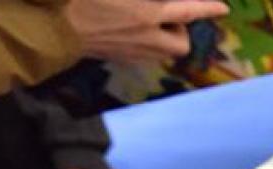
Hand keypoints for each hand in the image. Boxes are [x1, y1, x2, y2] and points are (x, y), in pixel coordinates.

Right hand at [66, 0, 228, 62]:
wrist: (50, 24)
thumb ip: (144, 1)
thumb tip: (155, 4)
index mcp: (145, 13)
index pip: (188, 10)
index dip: (207, 8)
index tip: (222, 8)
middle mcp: (145, 36)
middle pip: (181, 43)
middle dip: (182, 30)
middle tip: (168, 15)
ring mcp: (132, 52)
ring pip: (164, 53)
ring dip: (166, 39)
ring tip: (150, 23)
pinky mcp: (118, 59)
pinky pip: (144, 55)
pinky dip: (147, 45)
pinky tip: (132, 32)